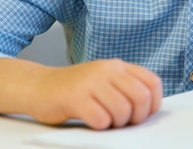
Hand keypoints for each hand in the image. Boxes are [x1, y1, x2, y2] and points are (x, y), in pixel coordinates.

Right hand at [0, 58, 162, 128]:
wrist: (39, 86)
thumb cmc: (75, 90)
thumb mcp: (104, 81)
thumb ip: (124, 88)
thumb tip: (149, 110)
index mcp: (117, 66)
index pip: (152, 82)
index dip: (153, 104)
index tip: (143, 115)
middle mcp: (107, 70)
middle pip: (141, 98)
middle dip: (137, 117)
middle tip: (123, 123)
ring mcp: (91, 82)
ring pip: (122, 110)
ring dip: (117, 124)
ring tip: (105, 122)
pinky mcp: (75, 97)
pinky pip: (101, 119)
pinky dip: (100, 126)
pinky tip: (91, 121)